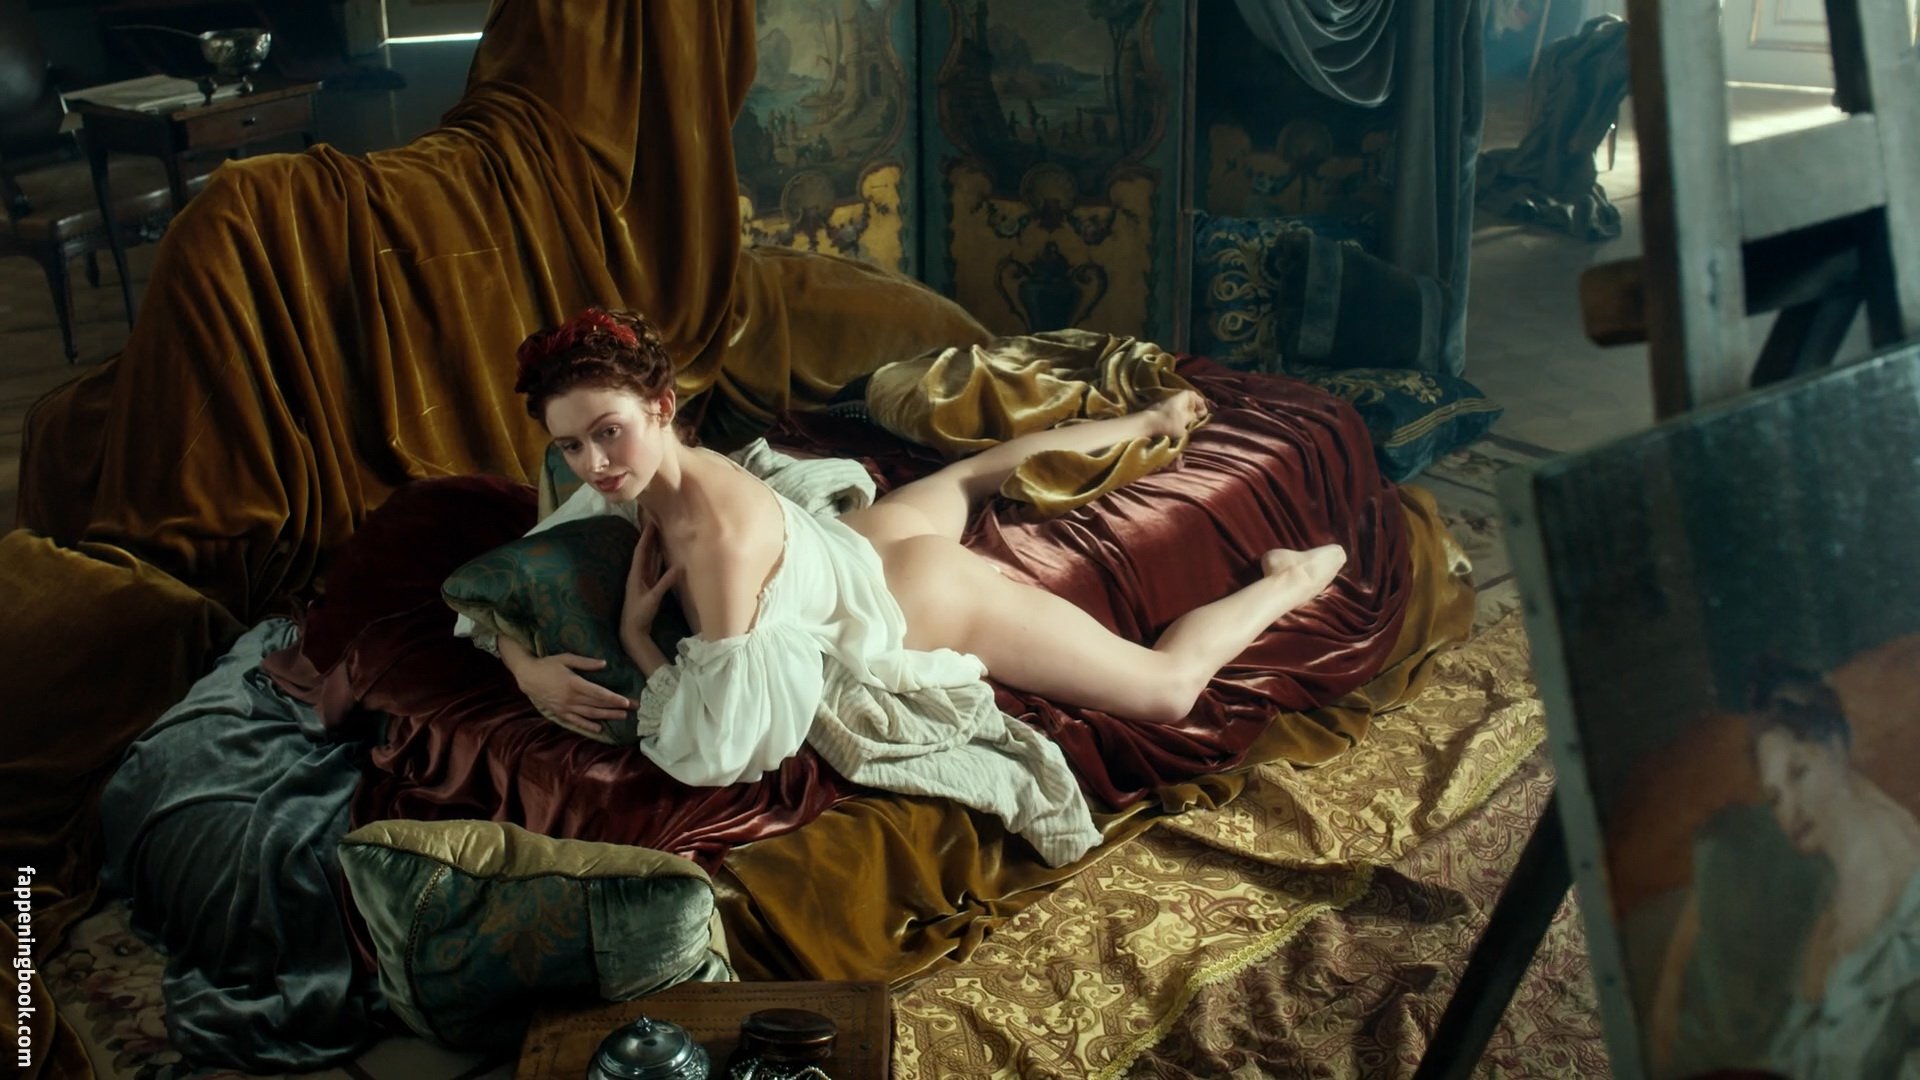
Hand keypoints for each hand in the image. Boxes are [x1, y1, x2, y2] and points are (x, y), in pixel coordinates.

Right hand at [511, 652, 630, 735]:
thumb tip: (604, 664)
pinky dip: (587, 726)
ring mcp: (565, 707)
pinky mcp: (559, 712)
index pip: (598, 693)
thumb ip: (585, 662)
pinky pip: (576, 721)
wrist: (527, 676)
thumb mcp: (566, 658)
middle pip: (597, 705)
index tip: (627, 702)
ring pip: (589, 714)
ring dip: (606, 716)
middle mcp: (570, 698)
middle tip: (632, 710)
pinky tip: (599, 729)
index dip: (613, 698)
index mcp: (574, 683)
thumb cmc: (548, 664)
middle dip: (616, 708)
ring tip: (621, 717)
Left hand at [622, 520, 682, 644]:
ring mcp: (644, 579)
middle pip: (645, 551)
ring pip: (650, 558)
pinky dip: (660, 558)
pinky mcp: (649, 586)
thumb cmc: (639, 614)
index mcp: (636, 574)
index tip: (651, 522)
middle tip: (658, 521)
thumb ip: (666, 583)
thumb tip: (679, 567)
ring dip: (655, 545)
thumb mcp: (653, 598)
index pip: (641, 550)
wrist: (632, 630)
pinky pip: (655, 567)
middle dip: (650, 536)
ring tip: (662, 532)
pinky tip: (665, 553)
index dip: (646, 536)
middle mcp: (638, 574)